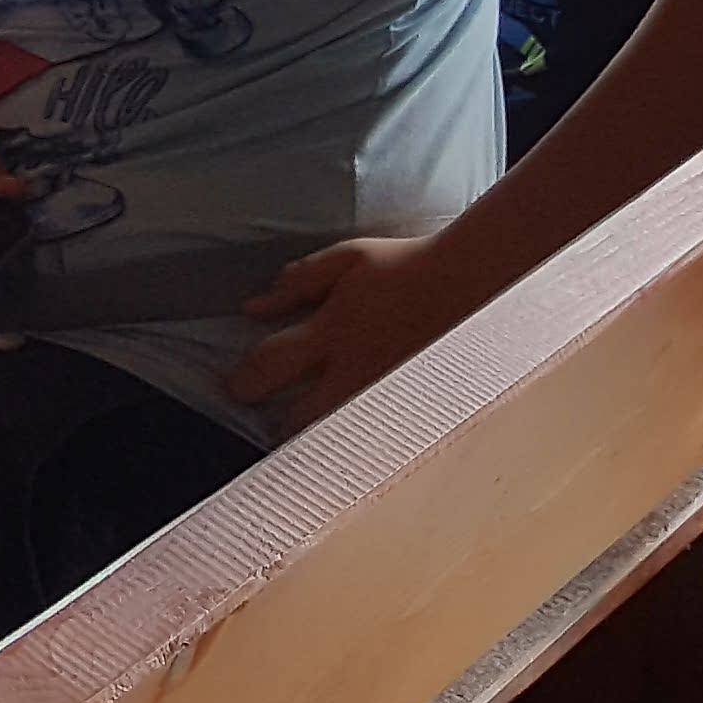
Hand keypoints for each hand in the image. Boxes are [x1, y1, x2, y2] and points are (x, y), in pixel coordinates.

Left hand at [225, 231, 482, 427]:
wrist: (471, 280)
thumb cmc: (404, 265)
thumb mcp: (346, 260)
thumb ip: (298, 284)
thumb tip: (253, 308)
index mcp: (334, 330)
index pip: (273, 365)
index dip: (244, 382)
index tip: (232, 389)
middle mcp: (357, 367)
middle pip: (304, 419)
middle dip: (280, 429)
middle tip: (268, 428)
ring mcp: (386, 390)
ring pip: (341, 433)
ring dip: (318, 438)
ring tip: (304, 442)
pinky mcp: (412, 402)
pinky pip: (375, 431)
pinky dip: (357, 438)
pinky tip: (350, 441)